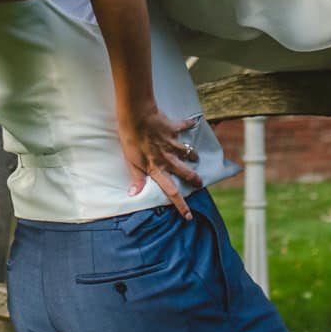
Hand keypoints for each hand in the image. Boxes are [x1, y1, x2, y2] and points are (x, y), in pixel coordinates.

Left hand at [120, 103, 203, 218]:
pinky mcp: (173, 129)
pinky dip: (187, 125)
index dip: (180, 204)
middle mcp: (167, 158)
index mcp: (156, 168)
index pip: (170, 190)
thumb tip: (134, 195)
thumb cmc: (131, 139)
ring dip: (192, 155)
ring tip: (195, 157)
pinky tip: (191, 123)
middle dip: (194, 179)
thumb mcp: (131, 161)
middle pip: (185, 172)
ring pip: (187, 152)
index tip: (188, 215)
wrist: (137, 116)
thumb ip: (136, 178)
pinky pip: (183, 126)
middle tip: (200, 183)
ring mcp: (172, 143)